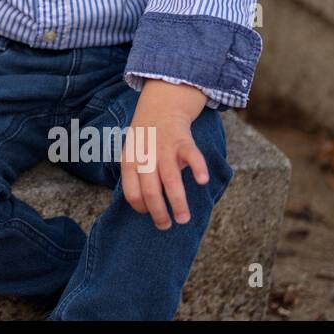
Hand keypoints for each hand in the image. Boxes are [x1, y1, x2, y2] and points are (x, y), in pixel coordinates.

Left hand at [119, 79, 209, 229]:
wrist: (160, 107)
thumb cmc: (145, 139)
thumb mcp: (131, 154)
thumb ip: (135, 177)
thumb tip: (143, 207)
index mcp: (130, 161)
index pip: (132, 193)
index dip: (141, 208)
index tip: (150, 214)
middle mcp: (146, 156)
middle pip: (150, 191)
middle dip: (159, 213)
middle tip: (167, 225)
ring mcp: (164, 148)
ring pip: (170, 180)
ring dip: (178, 202)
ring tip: (184, 219)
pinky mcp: (183, 140)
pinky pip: (191, 155)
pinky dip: (197, 167)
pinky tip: (202, 181)